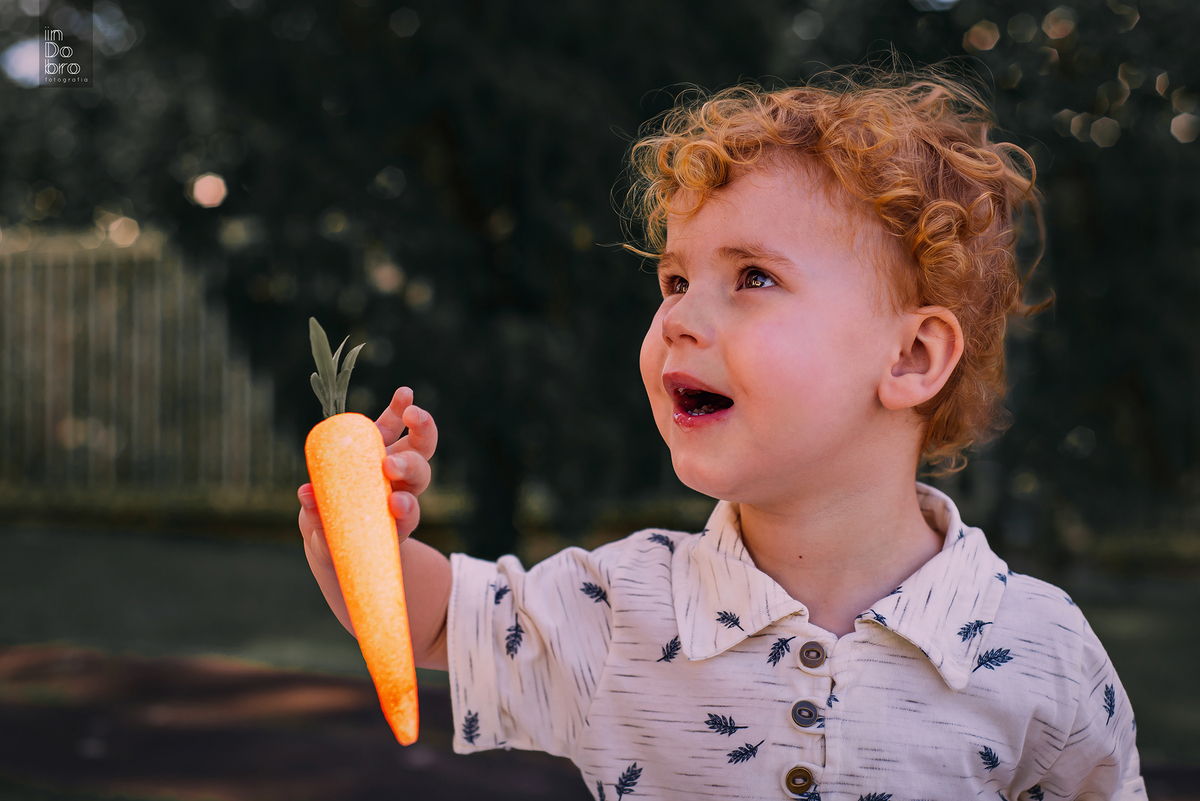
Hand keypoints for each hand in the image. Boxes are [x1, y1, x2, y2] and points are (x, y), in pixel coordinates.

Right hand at [298, 386, 438, 568]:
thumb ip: (318, 520)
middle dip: (408, 467)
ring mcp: (392, 463)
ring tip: (411, 413)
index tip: (396, 505)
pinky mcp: (379, 443)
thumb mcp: (324, 538)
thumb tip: (307, 495)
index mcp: (392, 519)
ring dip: (418, 428)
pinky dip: (401, 409)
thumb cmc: (334, 539)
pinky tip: (405, 393)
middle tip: (389, 467)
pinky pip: (394, 424)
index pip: (409, 514)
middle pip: (418, 474)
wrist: (337, 531)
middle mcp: (399, 489)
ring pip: (415, 446)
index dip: (407, 509)